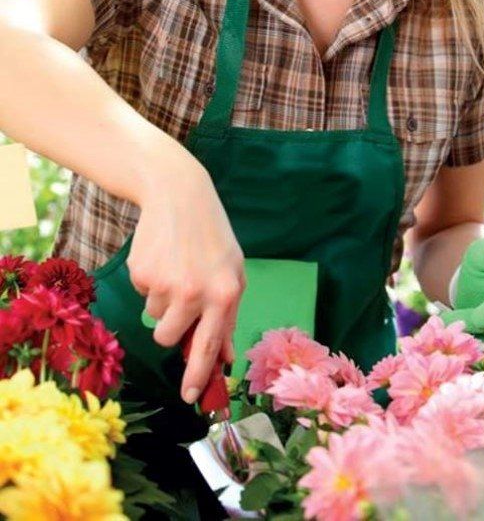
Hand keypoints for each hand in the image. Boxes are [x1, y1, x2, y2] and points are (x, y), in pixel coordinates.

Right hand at [128, 159, 245, 403]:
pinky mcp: (141, 274)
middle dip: (170, 326)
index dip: (198, 375)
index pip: (209, 346)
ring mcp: (166, 284)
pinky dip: (150, 281)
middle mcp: (195, 293)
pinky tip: (162, 257)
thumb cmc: (212, 237)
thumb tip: (225, 358)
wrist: (180, 195)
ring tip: (175, 268)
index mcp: (225, 294)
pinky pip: (142, 294)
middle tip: (180, 296)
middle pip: (169, 338)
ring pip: (153, 317)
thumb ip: (227, 316)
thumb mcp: (232, 272)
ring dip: (161, 301)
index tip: (191, 397)